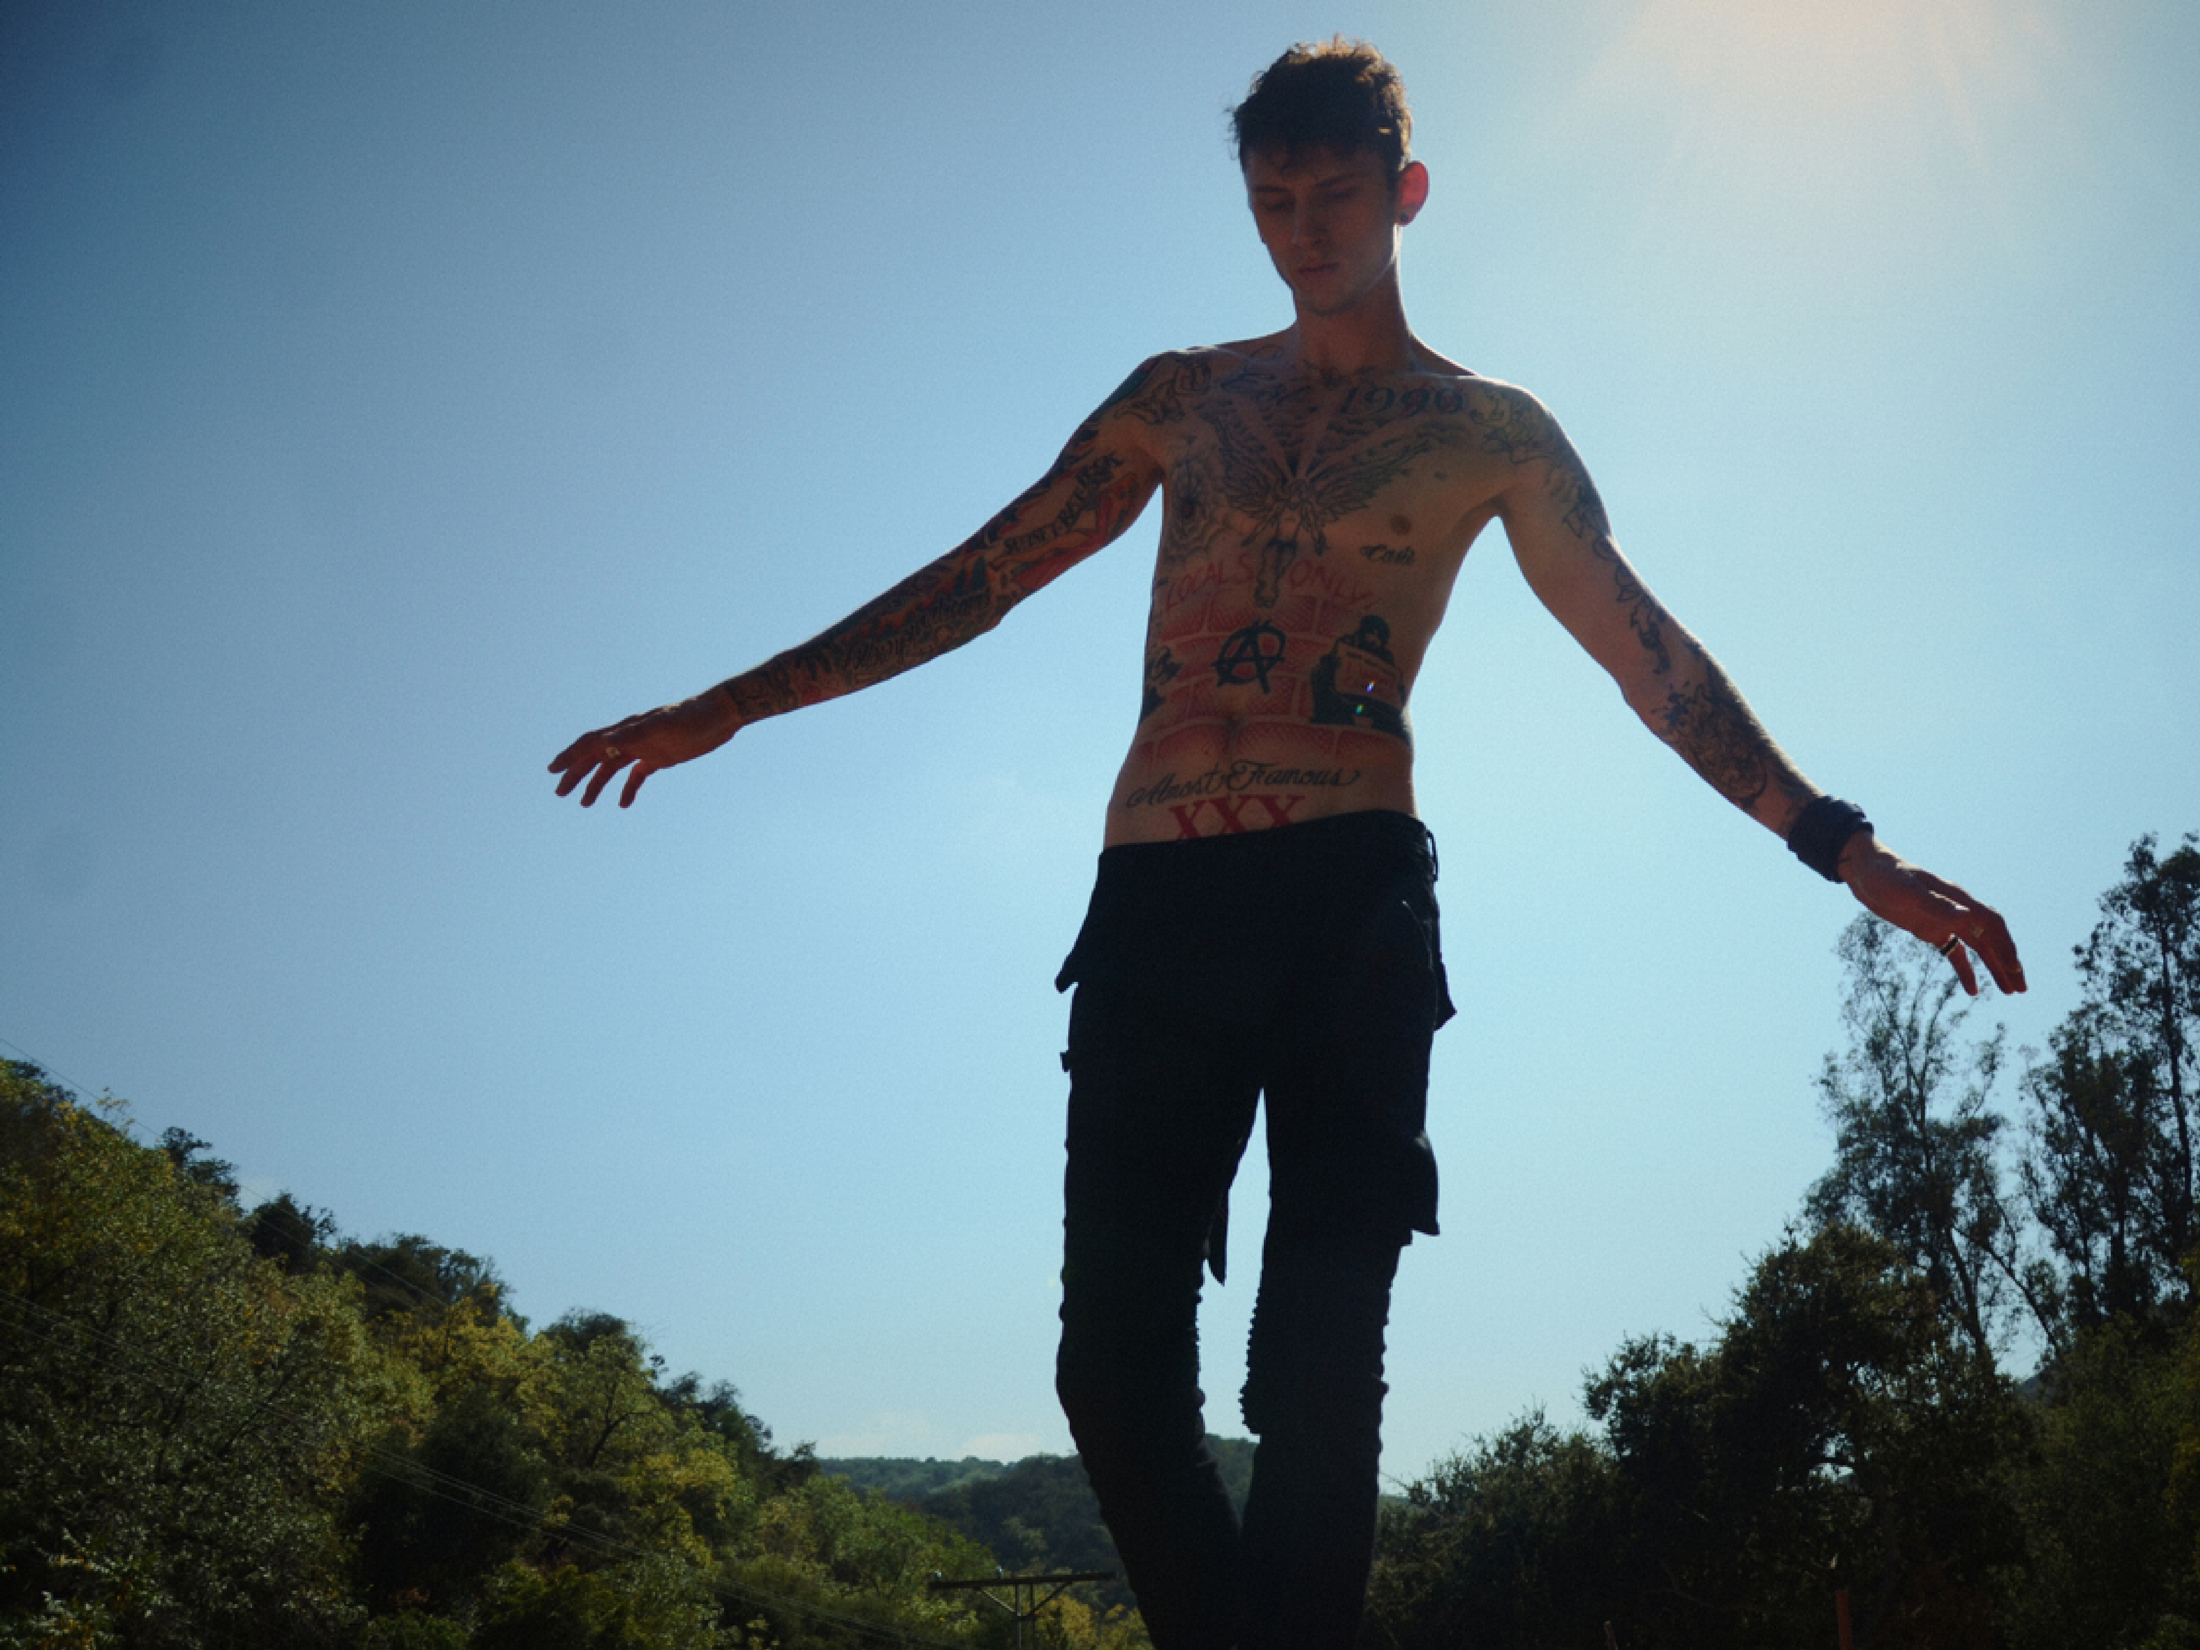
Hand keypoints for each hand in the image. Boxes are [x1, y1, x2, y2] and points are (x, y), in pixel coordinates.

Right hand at [549, 689, 738, 807]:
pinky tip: (623, 804)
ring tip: (585, 804)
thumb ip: (634, 733)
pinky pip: (637, 775)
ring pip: (613, 767)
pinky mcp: (661, 757)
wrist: (719, 716)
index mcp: (627, 730)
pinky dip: (628, 789)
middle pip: (596, 757)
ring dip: (597, 784)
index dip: (570, 756)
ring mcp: (645, 748)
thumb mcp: (662, 726)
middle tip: (560, 793)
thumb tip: (605, 738)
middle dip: (576, 774)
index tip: (552, 771)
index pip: (590, 743)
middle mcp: (631, 738)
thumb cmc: (691, 718)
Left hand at [1838, 835, 2025, 995]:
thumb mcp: (1907, 891)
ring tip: (2009, 991)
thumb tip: (1967, 917)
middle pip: (1992, 938)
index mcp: (1957, 898)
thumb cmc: (1886, 876)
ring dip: (1994, 968)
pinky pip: (1955, 952)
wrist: (1864, 871)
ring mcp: (1946, 919)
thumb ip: (1936, 905)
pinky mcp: (1931, 929)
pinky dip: (1966, 970)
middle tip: (2020, 988)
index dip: (2005, 946)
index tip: (2013, 969)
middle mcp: (1957, 909)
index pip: (1991, 924)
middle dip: (2008, 962)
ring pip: (1979, 947)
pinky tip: (1972, 990)